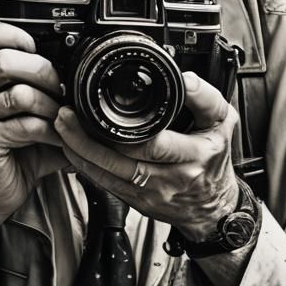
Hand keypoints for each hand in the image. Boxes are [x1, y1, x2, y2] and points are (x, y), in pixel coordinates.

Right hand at [0, 22, 67, 240]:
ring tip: (61, 118)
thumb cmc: (10, 152)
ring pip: (20, 94)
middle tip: (61, 91)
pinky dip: (50, 132)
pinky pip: (25, 126)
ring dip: (51, 106)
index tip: (41, 54)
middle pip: (7, 59)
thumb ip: (47, 92)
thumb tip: (86, 78)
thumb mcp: (28, 115)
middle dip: (44, 73)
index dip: (21, 37)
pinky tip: (58, 138)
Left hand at [54, 71, 240, 240]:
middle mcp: (170, 177)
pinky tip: (72, 151)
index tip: (100, 107)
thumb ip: (206, 97)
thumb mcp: (223, 122)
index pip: (155, 143)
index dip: (124, 130)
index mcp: (193, 156)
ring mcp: (151, 193)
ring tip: (62, 128)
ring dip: (81, 151)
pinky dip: (85, 167)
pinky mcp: (137, 203)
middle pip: (122, 160)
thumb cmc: (215, 160)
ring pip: (108, 174)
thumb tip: (184, 77)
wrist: (213, 208)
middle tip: (66, 114)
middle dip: (89, 138)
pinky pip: (105, 185)